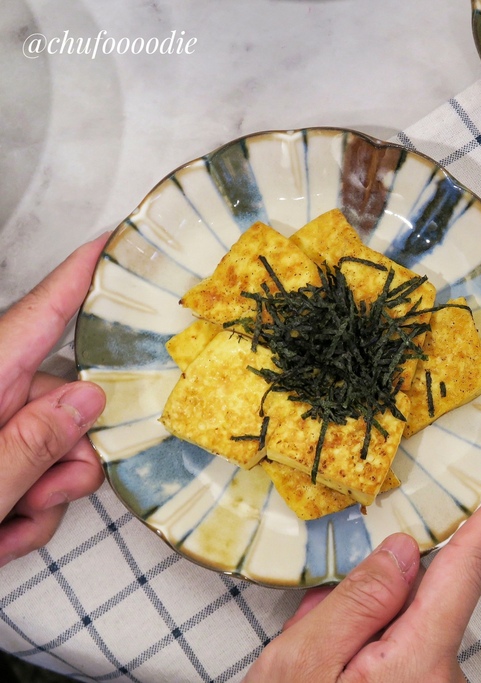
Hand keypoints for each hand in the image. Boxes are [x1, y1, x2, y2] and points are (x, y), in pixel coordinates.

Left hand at [0, 235, 108, 567]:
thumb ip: (32, 444)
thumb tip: (87, 402)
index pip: (38, 315)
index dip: (80, 275)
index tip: (115, 240)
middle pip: (62, 400)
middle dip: (68, 457)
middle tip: (42, 499)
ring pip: (52, 449)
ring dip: (41, 498)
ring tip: (2, 532)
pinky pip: (32, 476)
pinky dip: (22, 513)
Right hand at [245, 461, 480, 681]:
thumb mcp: (298, 667)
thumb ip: (355, 601)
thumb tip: (404, 551)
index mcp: (418, 661)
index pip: (466, 568)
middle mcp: (444, 680)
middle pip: (422, 603)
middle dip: (375, 599)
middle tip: (315, 631)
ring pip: (406, 635)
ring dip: (363, 636)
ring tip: (313, 667)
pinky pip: (402, 661)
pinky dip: (367, 658)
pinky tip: (331, 676)